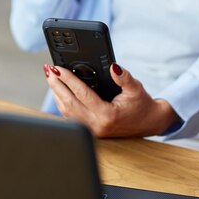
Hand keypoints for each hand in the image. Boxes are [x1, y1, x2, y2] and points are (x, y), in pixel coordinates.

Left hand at [43, 62, 176, 137]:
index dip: (68, 79)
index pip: (81, 93)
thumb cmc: (142, 105)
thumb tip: (113, 67)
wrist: (149, 123)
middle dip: (56, 85)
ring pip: (66, 112)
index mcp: (107, 114)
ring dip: (56, 94)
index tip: (58, 68)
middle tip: (48, 70)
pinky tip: (59, 92)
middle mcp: (96, 125)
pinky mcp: (91, 131)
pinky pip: (71, 117)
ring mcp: (92, 130)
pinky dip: (62, 103)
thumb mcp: (136, 88)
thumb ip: (124, 77)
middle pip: (68, 103)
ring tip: (51, 78)